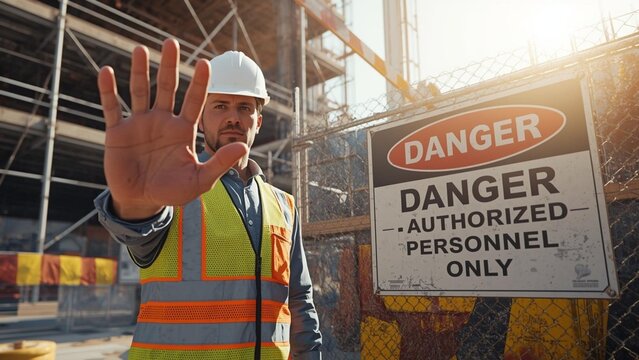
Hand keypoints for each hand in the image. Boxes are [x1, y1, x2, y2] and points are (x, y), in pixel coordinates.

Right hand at [98, 39, 246, 219]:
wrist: (142, 202)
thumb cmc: (173, 191)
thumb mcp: (200, 180)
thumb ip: (219, 162)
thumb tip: (244, 145)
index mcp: (183, 130)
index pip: (194, 101)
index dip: (200, 83)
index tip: (206, 63)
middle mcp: (163, 122)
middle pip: (167, 88)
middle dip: (169, 66)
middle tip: (171, 42)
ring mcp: (139, 125)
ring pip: (140, 91)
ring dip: (140, 71)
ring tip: (140, 49)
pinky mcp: (118, 133)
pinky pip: (113, 108)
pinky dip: (109, 91)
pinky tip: (107, 72)